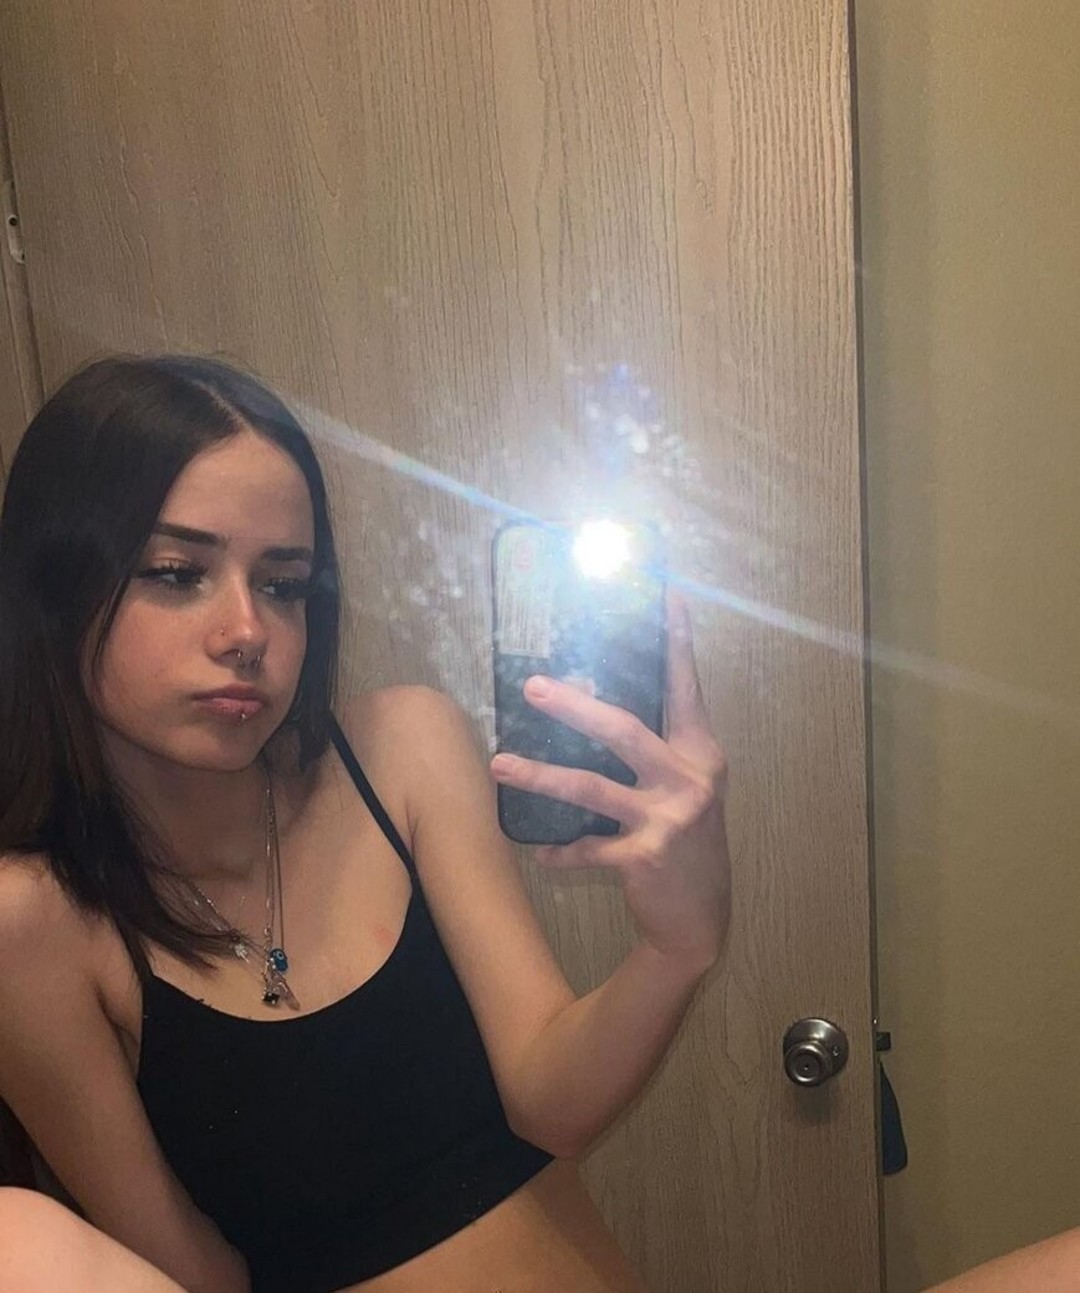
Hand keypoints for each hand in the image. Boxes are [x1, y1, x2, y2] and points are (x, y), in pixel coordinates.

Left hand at [490, 593, 731, 971]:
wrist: (701, 919)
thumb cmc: (687, 841)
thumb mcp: (687, 788)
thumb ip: (658, 748)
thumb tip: (593, 706)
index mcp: (701, 753)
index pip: (685, 688)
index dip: (676, 642)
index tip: (667, 595)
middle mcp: (689, 779)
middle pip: (622, 729)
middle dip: (573, 706)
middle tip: (532, 687)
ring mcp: (668, 819)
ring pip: (591, 787)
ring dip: (540, 775)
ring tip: (501, 764)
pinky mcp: (645, 858)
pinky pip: (587, 847)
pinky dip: (559, 848)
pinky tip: (538, 851)